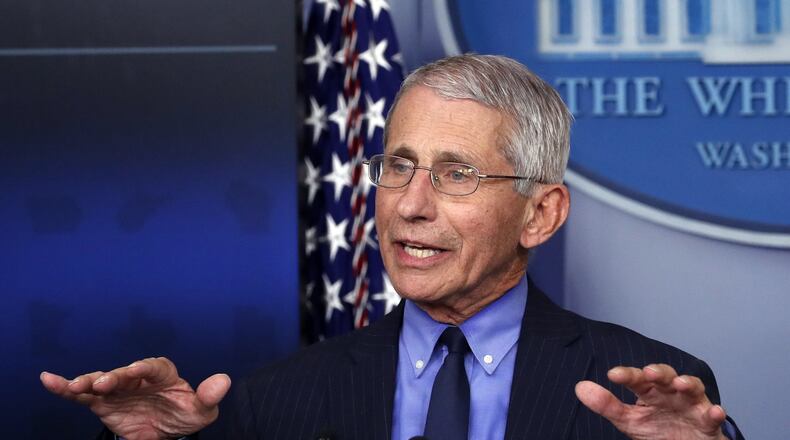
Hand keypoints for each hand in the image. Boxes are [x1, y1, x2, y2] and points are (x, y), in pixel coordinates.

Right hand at [40, 357, 230, 439]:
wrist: (167, 431)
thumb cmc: (185, 414)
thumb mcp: (201, 410)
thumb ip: (209, 396)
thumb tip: (224, 381)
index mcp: (163, 373)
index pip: (152, 367)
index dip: (142, 368)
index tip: (133, 371)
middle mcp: (137, 376)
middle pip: (122, 373)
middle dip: (112, 377)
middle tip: (102, 384)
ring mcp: (117, 388)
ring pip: (99, 380)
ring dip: (87, 381)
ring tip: (74, 386)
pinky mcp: (101, 401)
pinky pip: (81, 394)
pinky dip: (65, 387)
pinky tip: (49, 380)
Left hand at [575, 364, 726, 439]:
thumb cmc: (657, 429)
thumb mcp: (629, 420)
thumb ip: (606, 405)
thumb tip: (580, 387)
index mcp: (650, 391)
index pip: (637, 378)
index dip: (627, 375)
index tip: (613, 375)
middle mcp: (671, 393)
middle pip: (666, 376)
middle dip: (659, 372)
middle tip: (650, 373)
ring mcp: (692, 405)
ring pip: (692, 389)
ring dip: (688, 383)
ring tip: (680, 383)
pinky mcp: (709, 422)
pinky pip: (713, 416)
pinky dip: (715, 413)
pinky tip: (715, 411)